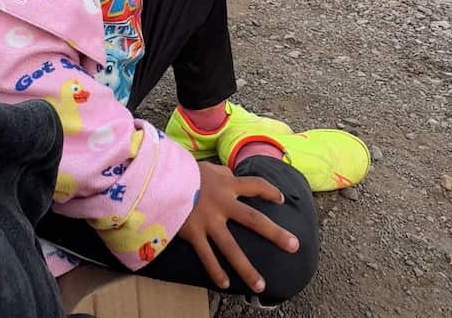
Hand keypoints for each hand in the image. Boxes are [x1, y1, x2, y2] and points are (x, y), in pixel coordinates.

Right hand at [176, 161, 298, 292]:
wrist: (157, 177)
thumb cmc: (182, 170)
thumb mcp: (206, 167)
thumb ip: (221, 173)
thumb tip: (231, 175)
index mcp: (227, 184)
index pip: (256, 185)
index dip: (270, 191)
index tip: (280, 200)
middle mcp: (222, 203)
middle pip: (254, 220)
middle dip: (276, 234)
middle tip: (294, 246)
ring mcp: (208, 221)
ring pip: (232, 248)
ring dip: (247, 268)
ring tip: (261, 284)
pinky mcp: (193, 232)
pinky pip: (207, 256)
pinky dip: (215, 271)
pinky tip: (225, 285)